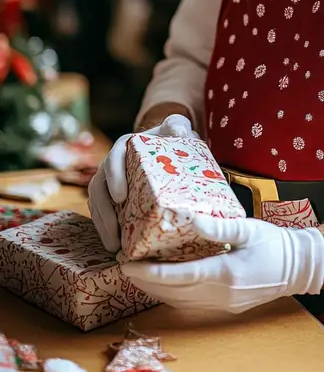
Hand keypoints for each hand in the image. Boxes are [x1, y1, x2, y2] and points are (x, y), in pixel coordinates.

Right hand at [88, 113, 199, 252]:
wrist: (167, 147)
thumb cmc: (171, 138)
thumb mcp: (176, 128)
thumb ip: (177, 125)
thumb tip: (178, 132)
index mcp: (125, 146)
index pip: (113, 160)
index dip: (114, 177)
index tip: (121, 197)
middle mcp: (111, 164)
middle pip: (99, 188)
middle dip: (104, 212)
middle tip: (115, 233)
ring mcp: (108, 182)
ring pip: (97, 204)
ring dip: (103, 225)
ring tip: (114, 246)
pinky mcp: (111, 198)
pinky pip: (102, 213)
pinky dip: (106, 229)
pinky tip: (117, 246)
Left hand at [120, 215, 323, 313]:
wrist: (298, 269)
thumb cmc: (274, 244)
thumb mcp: (248, 228)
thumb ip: (218, 226)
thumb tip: (190, 219)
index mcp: (225, 274)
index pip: (177, 276)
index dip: (148, 272)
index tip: (126, 262)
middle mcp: (220, 295)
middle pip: (171, 293)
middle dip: (142, 281)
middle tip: (122, 263)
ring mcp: (222, 305)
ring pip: (177, 301)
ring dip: (153, 290)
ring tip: (134, 272)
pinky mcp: (224, 308)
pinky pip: (189, 303)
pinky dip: (169, 293)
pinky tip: (160, 281)